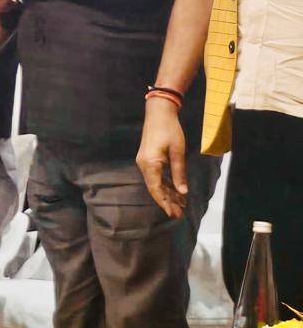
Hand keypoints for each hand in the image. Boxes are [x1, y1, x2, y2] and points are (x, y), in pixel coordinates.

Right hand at [136, 98, 187, 218]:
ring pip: (156, 183)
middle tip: (179, 214)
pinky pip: (156, 176)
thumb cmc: (170, 130)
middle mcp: (144, 165)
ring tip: (180, 205)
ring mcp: (144, 162)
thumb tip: (183, 192)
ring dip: (167, 193)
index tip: (174, 214)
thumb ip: (179, 173)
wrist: (158, 113)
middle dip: (167, 201)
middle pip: (155, 188)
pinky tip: (175, 191)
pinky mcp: (148, 159)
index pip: (157, 189)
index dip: (165, 203)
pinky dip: (166, 184)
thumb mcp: (178, 151)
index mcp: (150, 164)